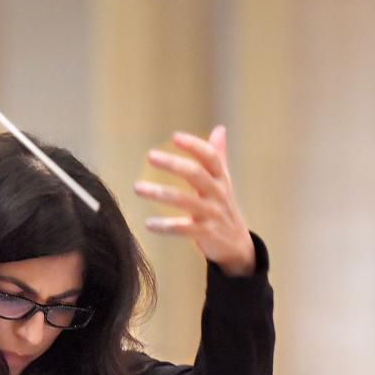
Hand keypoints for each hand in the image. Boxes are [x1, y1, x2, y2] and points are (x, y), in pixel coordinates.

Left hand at [133, 127, 255, 276]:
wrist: (237, 245)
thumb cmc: (224, 207)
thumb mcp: (224, 181)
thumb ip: (218, 156)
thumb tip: (220, 129)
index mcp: (221, 179)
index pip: (210, 157)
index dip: (194, 146)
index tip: (175, 137)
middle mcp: (218, 194)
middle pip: (196, 174)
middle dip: (173, 164)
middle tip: (150, 156)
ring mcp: (212, 214)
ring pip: (185, 200)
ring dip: (159, 193)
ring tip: (137, 188)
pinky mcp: (205, 233)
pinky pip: (184, 228)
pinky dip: (166, 226)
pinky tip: (149, 223)